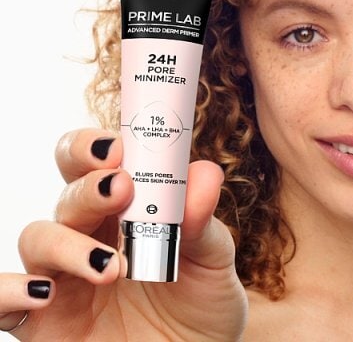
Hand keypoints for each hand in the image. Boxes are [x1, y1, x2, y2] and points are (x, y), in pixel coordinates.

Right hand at [0, 129, 247, 340]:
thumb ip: (203, 220)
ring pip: (39, 237)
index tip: (119, 147)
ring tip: (111, 266)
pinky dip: (7, 291)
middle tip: (119, 187)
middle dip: (88, 184)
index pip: (100, 163)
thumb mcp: (213, 261)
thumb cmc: (200, 306)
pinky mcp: (44, 324)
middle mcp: (90, 235)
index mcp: (128, 210)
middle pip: (70, 192)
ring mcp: (64, 278)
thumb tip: (205, 172)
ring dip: (68, 243)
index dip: (99, 147)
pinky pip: (4, 302)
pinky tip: (40, 293)